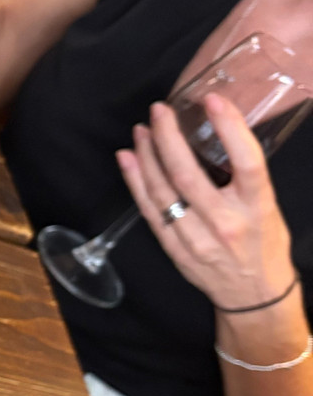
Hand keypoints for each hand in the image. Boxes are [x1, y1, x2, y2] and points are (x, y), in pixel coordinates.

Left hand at [116, 93, 296, 309]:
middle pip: (189, 175)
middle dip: (169, 138)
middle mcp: (225, 223)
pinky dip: (136, 182)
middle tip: (159, 111)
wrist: (254, 295)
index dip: (229, 128)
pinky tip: (128, 160)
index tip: (212, 100)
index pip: (246, 162)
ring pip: (163, 192)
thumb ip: (243, 177)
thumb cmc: (264, 243)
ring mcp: (196, 238)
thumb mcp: (267, 206)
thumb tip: (215, 135)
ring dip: (147, 157)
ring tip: (141, 130)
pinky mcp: (175, 248)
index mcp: (257, 207)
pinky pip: (150, 211)